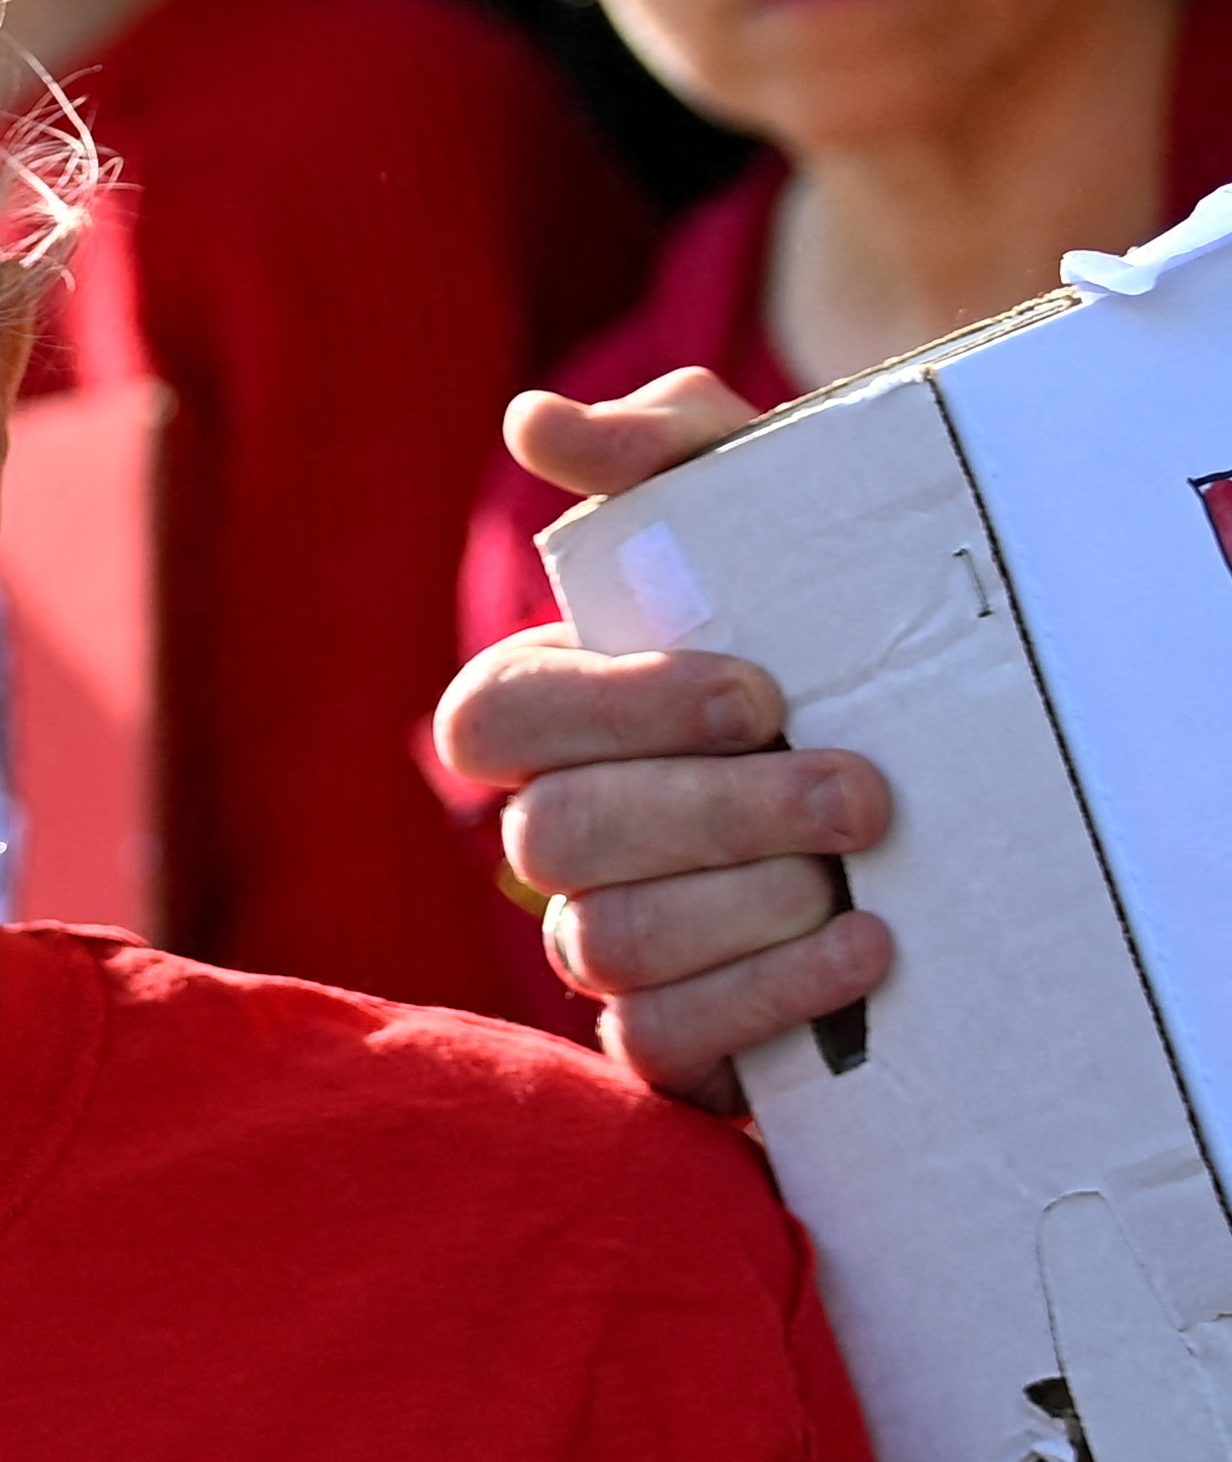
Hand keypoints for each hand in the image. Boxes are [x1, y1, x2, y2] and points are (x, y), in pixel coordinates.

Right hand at [440, 375, 896, 1101]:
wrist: (974, 780)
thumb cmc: (847, 641)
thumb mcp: (780, 523)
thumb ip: (668, 455)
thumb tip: (533, 421)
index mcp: (561, 711)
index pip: (488, 718)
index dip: (607, 711)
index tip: (754, 692)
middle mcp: (560, 830)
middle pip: (554, 838)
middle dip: (717, 813)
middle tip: (860, 791)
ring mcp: (604, 940)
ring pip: (603, 941)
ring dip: (746, 904)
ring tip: (862, 877)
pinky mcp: (669, 1037)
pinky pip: (660, 1040)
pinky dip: (764, 998)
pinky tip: (862, 952)